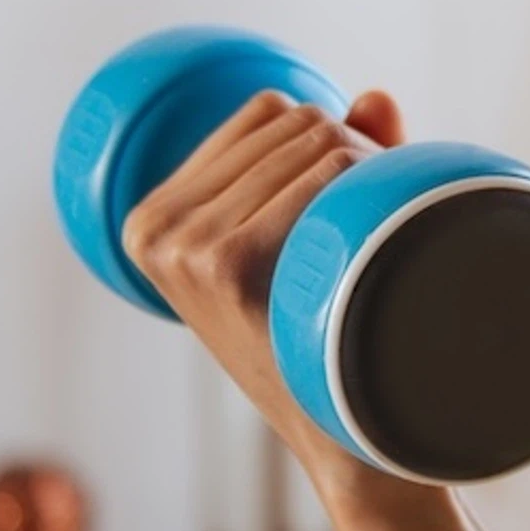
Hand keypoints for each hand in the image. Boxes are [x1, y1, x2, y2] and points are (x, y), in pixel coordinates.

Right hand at [120, 84, 406, 480]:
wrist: (347, 435)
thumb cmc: (332, 335)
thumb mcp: (309, 242)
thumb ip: (343, 158)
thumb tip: (375, 95)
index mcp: (153, 219)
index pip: (266, 111)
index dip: (327, 138)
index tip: (344, 203)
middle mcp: (156, 229)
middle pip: (291, 118)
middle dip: (352, 151)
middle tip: (373, 225)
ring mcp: (185, 248)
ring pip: (313, 137)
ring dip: (368, 170)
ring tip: (376, 238)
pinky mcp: (225, 264)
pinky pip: (323, 171)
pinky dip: (366, 186)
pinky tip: (372, 239)